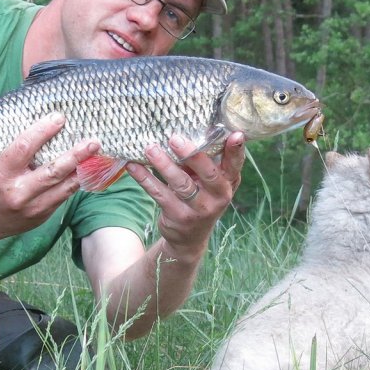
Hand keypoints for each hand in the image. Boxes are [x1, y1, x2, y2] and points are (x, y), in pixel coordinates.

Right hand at [0, 113, 100, 243]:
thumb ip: (18, 154)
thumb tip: (47, 131)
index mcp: (1, 176)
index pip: (24, 148)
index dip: (43, 131)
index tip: (59, 118)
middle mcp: (18, 193)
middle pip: (53, 171)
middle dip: (76, 155)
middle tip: (93, 141)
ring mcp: (32, 208)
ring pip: (64, 187)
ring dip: (82, 170)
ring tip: (96, 155)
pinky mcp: (42, 217)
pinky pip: (63, 197)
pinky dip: (74, 182)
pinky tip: (84, 171)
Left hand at [126, 131, 245, 255]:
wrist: (189, 238)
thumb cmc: (200, 198)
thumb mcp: (208, 183)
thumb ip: (203, 163)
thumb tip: (185, 131)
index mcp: (228, 183)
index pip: (235, 165)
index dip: (236, 150)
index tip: (236, 134)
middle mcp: (218, 197)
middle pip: (208, 174)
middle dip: (191, 155)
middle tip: (174, 138)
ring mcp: (199, 209)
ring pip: (181, 184)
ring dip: (163, 164)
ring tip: (150, 148)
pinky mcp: (178, 216)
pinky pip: (159, 194)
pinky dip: (145, 178)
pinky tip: (133, 166)